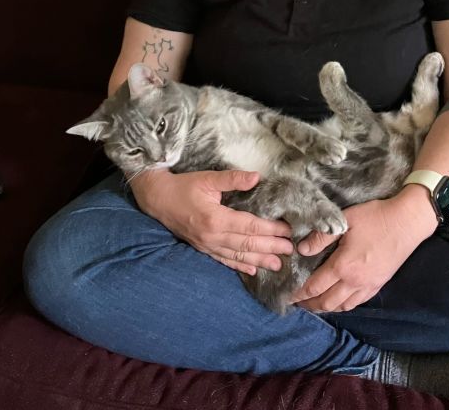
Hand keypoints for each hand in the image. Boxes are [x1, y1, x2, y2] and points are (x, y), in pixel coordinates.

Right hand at [131, 168, 293, 275]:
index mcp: (216, 218)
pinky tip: (252, 271)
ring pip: (238, 256)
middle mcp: (213, 236)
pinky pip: (223, 260)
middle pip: (248, 244)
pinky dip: (239, 266)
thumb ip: (232, 179)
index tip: (288, 230)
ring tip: (278, 265)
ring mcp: (207, 245)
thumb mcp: (207, 178)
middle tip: (291, 249)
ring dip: (259, 261)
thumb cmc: (183, 186)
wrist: (157, 199)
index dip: (271, 230)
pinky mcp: (202, 248)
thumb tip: (256, 177)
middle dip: (271, 247)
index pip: (250, 227)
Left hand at [290, 190, 436, 312]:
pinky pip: (358, 302)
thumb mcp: (345, 221)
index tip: (288, 296)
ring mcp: (368, 285)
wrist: (408, 222)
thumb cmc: (376, 217)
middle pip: (327, 302)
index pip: (315, 286)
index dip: (299, 293)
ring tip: (315, 304)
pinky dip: (344, 305)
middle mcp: (355, 281)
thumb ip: (321, 237)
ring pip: (343, 306)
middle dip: (310, 305)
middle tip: (298, 303)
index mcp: (343, 266)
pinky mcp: (379, 284)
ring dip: (326, 308)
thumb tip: (301, 250)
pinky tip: (339, 301)